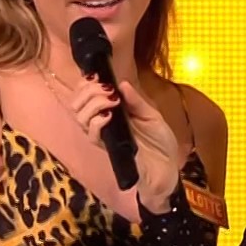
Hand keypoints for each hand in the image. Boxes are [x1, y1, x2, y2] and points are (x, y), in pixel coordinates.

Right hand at [64, 79, 180, 210]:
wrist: (168, 168)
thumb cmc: (160, 142)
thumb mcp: (152, 115)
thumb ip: (136, 101)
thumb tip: (121, 83)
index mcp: (110, 111)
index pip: (85, 95)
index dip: (86, 84)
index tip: (99, 77)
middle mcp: (102, 123)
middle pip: (77, 104)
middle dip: (88, 91)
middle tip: (108, 90)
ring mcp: (104, 136)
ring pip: (80, 118)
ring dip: (94, 103)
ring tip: (113, 101)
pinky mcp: (108, 149)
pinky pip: (92, 135)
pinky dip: (98, 122)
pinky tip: (110, 116)